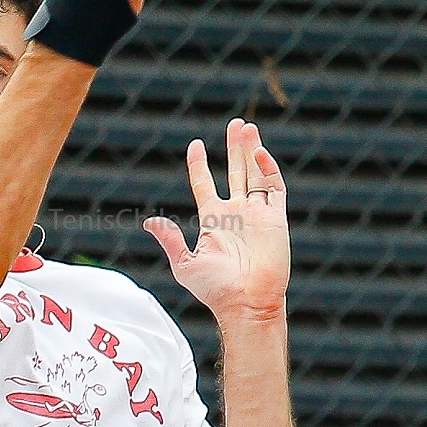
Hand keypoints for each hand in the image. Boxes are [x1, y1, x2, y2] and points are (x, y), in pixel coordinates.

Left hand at [144, 118, 289, 321]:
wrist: (246, 303)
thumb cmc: (214, 289)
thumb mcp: (185, 264)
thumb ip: (170, 240)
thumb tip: (150, 222)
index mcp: (213, 220)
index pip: (205, 184)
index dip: (200, 164)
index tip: (196, 145)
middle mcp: (236, 213)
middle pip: (235, 171)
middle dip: (235, 147)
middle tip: (237, 123)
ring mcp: (257, 214)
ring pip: (255, 174)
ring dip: (251, 150)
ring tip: (248, 127)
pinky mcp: (276, 219)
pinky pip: (274, 188)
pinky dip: (268, 169)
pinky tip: (258, 153)